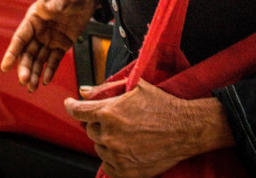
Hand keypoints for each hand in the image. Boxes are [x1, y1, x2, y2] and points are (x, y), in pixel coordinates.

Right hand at [1, 0, 97, 90]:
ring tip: (33, 88)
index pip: (20, 38)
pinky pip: (54, 60)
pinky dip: (50, 70)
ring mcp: (50, 39)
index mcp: (34, 18)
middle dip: (25, 67)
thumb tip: (44, 9)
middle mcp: (39, 31)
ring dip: (35, 73)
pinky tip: (46, 80)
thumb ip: (54, 3)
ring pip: (39, 59)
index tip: (5, 67)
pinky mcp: (62, 44)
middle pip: (28, 52)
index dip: (12, 52)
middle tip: (24, 81)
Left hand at [65, 79, 234, 177]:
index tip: (69, 104)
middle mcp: (110, 135)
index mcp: (110, 112)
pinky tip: (126, 149)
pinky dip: (113, 158)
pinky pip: (108, 166)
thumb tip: (84, 91)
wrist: (185, 128)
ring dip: (106, 140)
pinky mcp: (126, 172)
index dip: (71, 106)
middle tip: (116, 119)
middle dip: (98, 123)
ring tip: (126, 134)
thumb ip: (106, 89)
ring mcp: (117, 155)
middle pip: (90, 130)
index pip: (79, 111)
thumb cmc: (162, 105)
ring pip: (99, 148)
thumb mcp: (136, 87)